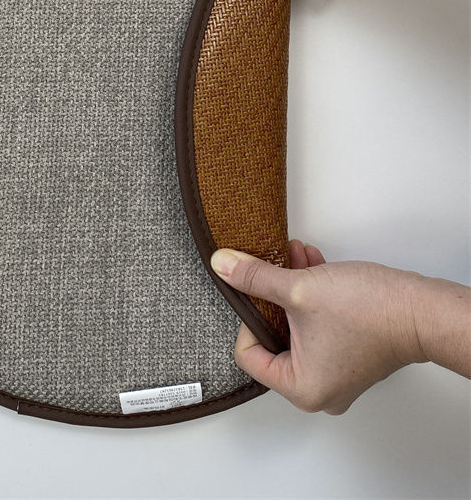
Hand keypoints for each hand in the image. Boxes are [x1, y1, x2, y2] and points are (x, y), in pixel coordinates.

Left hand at [210, 240, 428, 414]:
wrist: (422, 307)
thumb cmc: (372, 313)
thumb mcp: (298, 289)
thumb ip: (254, 278)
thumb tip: (224, 266)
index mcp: (302, 388)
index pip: (248, 355)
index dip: (249, 317)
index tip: (258, 295)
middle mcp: (319, 389)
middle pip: (272, 338)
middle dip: (272, 295)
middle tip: (272, 268)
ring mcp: (337, 373)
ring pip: (295, 326)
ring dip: (292, 288)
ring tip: (294, 257)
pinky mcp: (350, 354)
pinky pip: (316, 325)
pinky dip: (311, 295)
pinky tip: (311, 264)